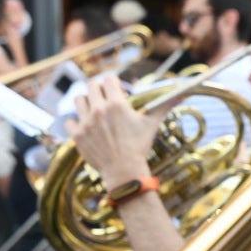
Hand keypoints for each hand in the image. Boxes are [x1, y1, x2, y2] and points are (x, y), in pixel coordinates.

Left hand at [71, 73, 159, 190]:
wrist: (124, 172)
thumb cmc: (140, 146)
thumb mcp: (152, 124)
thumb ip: (164, 105)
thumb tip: (181, 95)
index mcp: (117, 104)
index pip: (108, 79)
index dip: (114, 84)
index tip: (118, 93)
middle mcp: (99, 110)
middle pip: (91, 85)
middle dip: (99, 90)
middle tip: (106, 99)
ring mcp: (86, 123)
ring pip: (78, 99)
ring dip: (86, 102)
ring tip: (94, 111)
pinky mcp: (77, 135)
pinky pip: (68, 120)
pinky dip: (75, 122)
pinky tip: (85, 126)